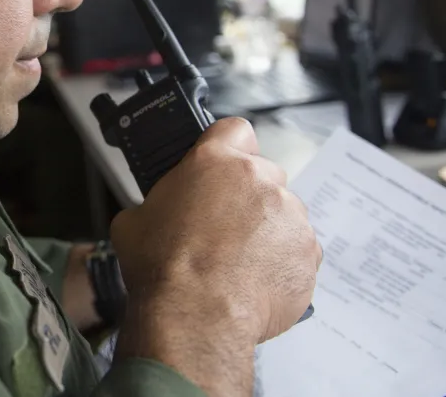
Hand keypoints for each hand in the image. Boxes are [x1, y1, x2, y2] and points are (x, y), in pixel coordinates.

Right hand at [110, 118, 320, 392]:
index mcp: (216, 161)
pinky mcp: (309, 254)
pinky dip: (282, 262)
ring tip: (238, 261)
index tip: (223, 163)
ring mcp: (291, 217)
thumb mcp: (136, 218)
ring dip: (266, 230)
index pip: (235, 129)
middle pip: (262, 174)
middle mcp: (260, 181)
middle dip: (247, 195)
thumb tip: (161, 211)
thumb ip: (161, 200)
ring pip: (283, 214)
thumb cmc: (164, 267)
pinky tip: (253, 280)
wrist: (195, 316)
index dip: (228, 146)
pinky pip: (298, 250)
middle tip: (222, 224)